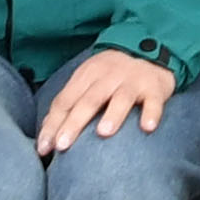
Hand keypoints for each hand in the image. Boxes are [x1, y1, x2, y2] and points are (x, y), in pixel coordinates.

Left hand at [35, 48, 177, 154]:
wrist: (150, 50)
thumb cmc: (112, 75)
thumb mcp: (87, 82)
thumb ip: (69, 104)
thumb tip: (47, 134)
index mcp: (86, 75)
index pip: (65, 101)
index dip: (53, 124)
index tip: (44, 148)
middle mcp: (108, 76)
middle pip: (89, 100)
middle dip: (74, 123)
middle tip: (63, 145)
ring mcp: (132, 81)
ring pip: (121, 98)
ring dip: (112, 115)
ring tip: (103, 133)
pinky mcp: (155, 88)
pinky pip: (154, 101)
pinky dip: (151, 113)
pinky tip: (147, 128)